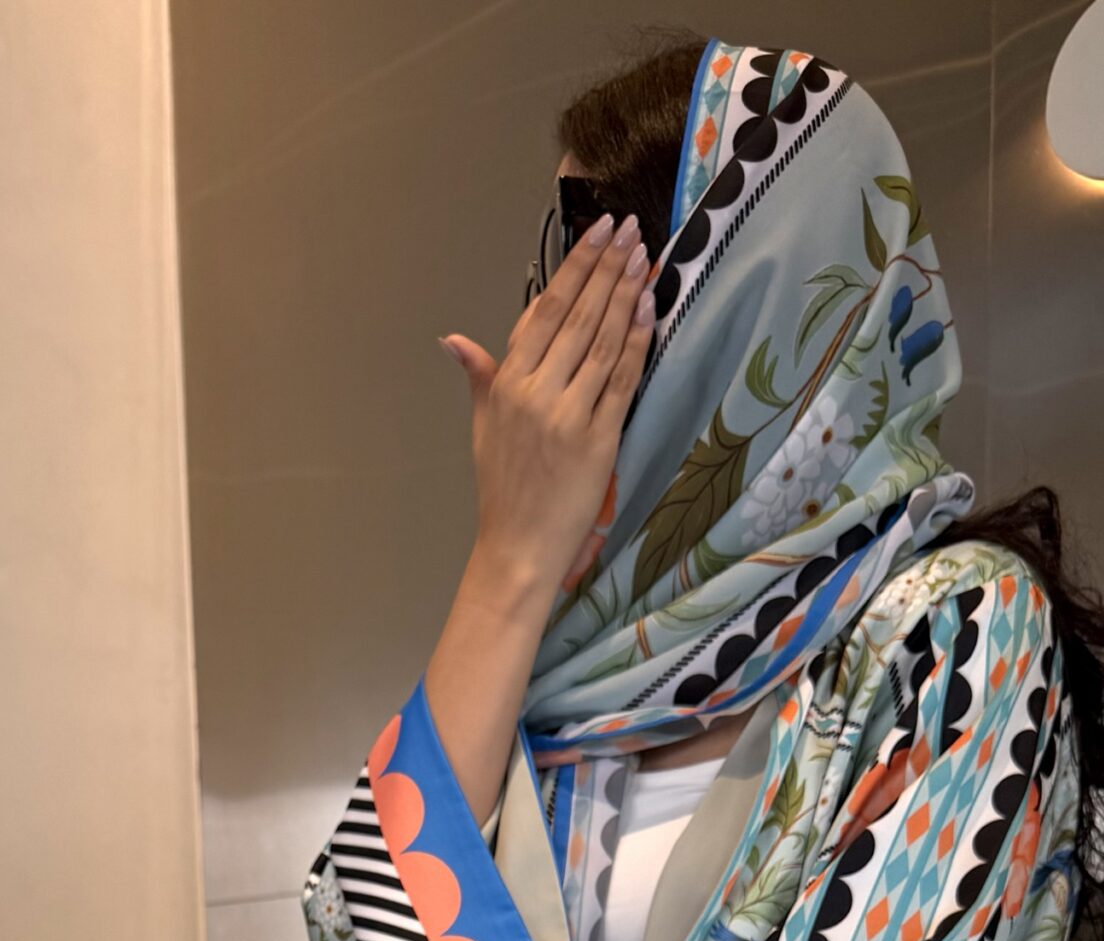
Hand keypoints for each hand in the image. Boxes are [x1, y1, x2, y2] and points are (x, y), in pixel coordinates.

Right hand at [440, 208, 654, 597]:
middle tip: (628, 229)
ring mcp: (567, 414)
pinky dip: (635, 341)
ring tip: (642, 256)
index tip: (596, 233)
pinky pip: (620, 379)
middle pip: (576, 316)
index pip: (543, 311)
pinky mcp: (597, 439)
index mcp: (507, 384)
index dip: (573, 268)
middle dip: (605, 267)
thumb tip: (455, 342)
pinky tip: (648, 307)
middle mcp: (535, 392)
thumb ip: (480, 378)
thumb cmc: (503, 490)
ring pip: (601, 340)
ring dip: (625, 293)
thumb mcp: (483, 429)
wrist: (518, 547)